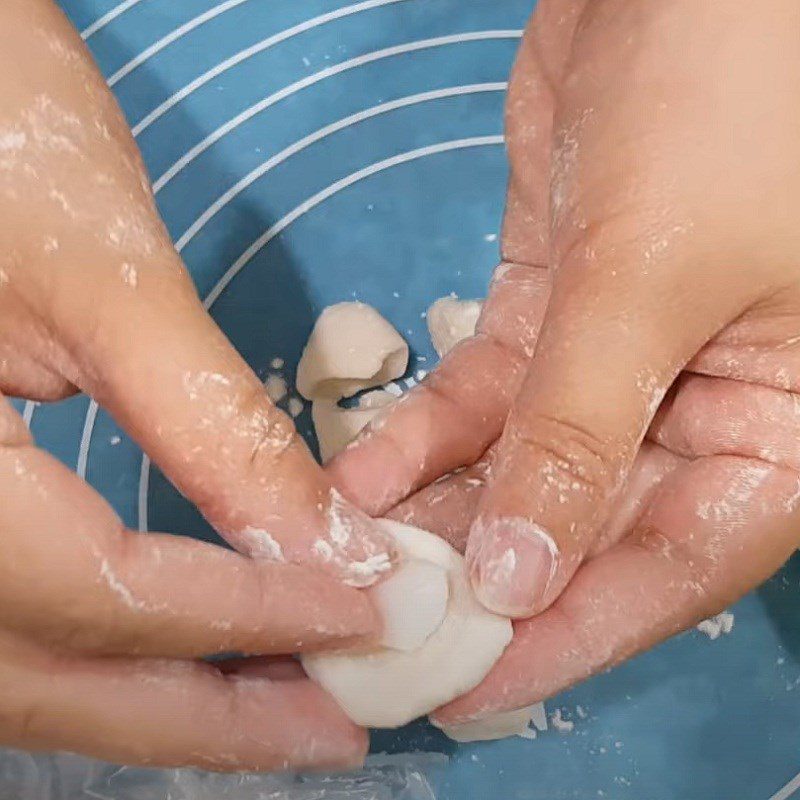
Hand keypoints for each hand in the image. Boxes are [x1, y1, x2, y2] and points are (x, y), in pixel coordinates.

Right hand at [0, 0, 394, 767]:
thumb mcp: (108, 289)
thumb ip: (211, 426)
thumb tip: (325, 546)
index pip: (102, 595)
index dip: (244, 616)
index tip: (366, 617)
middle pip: (55, 676)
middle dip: (206, 716)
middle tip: (337, 732)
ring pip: (42, 664)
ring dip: (174, 696)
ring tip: (296, 704)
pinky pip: (40, 610)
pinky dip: (133, 641)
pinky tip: (216, 637)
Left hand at [331, 0, 799, 724]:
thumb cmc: (727, 116)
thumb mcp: (653, 285)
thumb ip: (583, 432)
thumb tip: (523, 575)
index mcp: (774, 433)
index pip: (672, 569)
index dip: (574, 635)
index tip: (478, 690)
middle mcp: (695, 416)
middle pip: (584, 530)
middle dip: (487, 581)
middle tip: (386, 632)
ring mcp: (610, 371)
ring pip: (520, 472)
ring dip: (440, 515)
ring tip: (357, 564)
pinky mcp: (545, 322)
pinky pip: (483, 403)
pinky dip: (424, 439)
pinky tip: (364, 480)